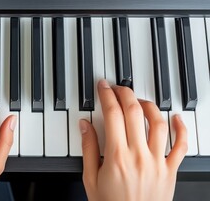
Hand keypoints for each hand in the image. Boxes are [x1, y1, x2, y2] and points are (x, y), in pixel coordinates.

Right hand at [80, 79, 186, 200]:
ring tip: (138, 100)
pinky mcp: (170, 170)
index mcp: (117, 156)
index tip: (103, 87)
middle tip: (117, 88)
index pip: (112, 114)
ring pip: (157, 122)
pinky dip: (181, 129)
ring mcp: (157, 161)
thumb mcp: (90, 178)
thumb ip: (88, 148)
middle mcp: (139, 155)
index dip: (107, 95)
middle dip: (124, 93)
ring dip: (148, 105)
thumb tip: (85, 125)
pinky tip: (176, 118)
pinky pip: (181, 145)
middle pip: (134, 112)